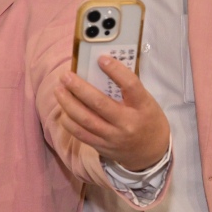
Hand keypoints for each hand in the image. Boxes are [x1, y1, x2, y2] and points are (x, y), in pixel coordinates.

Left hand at [55, 55, 169, 170]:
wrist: (152, 152)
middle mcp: (127, 123)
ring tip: (59, 90)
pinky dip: (69, 121)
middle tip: (66, 76)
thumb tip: (98, 69)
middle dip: (79, 88)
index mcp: (142, 106)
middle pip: (99, 103)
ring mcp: (114, 137)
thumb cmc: (147, 119)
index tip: (101, 59)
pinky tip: (63, 110)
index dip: (115, 71)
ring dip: (68, 103)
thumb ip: (126, 88)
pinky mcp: (103, 147)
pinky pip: (81, 134)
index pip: (130, 85)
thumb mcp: (145, 101)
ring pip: (85, 119)